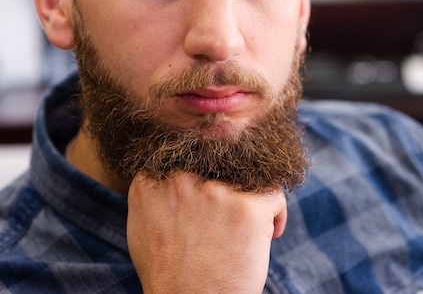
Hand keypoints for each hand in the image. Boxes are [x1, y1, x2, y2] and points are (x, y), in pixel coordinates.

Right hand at [127, 173, 286, 293]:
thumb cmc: (169, 272)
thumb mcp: (144, 225)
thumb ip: (157, 190)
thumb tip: (177, 167)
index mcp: (152, 179)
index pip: (188, 153)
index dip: (205, 174)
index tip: (211, 198)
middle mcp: (181, 178)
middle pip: (218, 159)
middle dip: (229, 183)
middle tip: (230, 214)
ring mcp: (216, 190)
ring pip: (248, 174)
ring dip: (251, 198)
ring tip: (245, 227)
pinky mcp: (248, 207)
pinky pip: (274, 194)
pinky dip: (275, 215)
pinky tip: (266, 235)